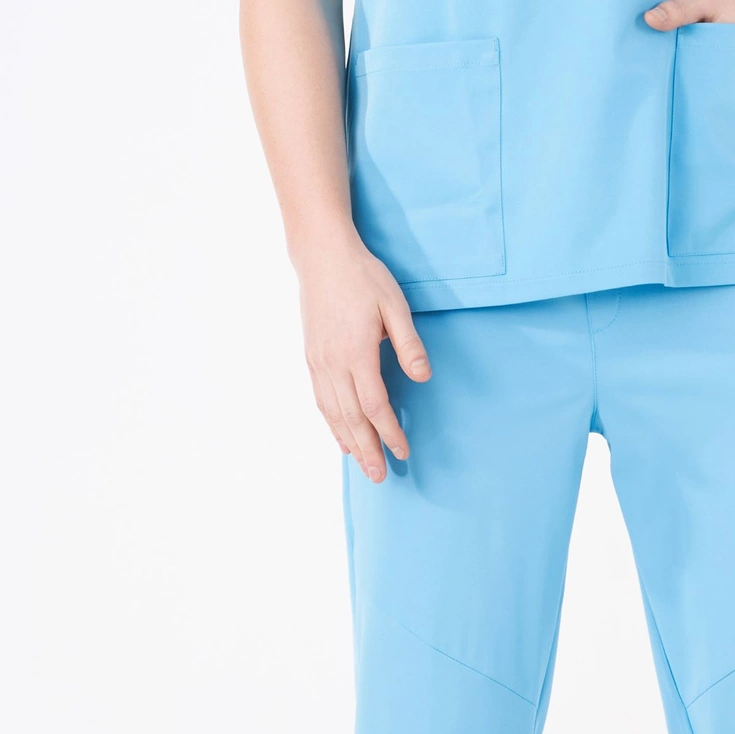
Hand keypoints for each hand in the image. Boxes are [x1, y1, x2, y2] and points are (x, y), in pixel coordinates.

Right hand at [295, 231, 429, 483]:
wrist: (322, 257)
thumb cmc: (363, 278)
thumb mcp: (395, 306)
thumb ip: (409, 344)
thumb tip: (423, 377)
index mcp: (357, 352)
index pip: (375, 405)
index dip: (389, 432)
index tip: (403, 451)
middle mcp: (333, 363)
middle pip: (351, 417)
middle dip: (368, 449)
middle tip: (380, 476)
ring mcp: (318, 362)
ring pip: (333, 413)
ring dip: (348, 442)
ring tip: (362, 465)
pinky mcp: (311, 357)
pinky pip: (321, 399)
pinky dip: (331, 423)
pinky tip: (340, 437)